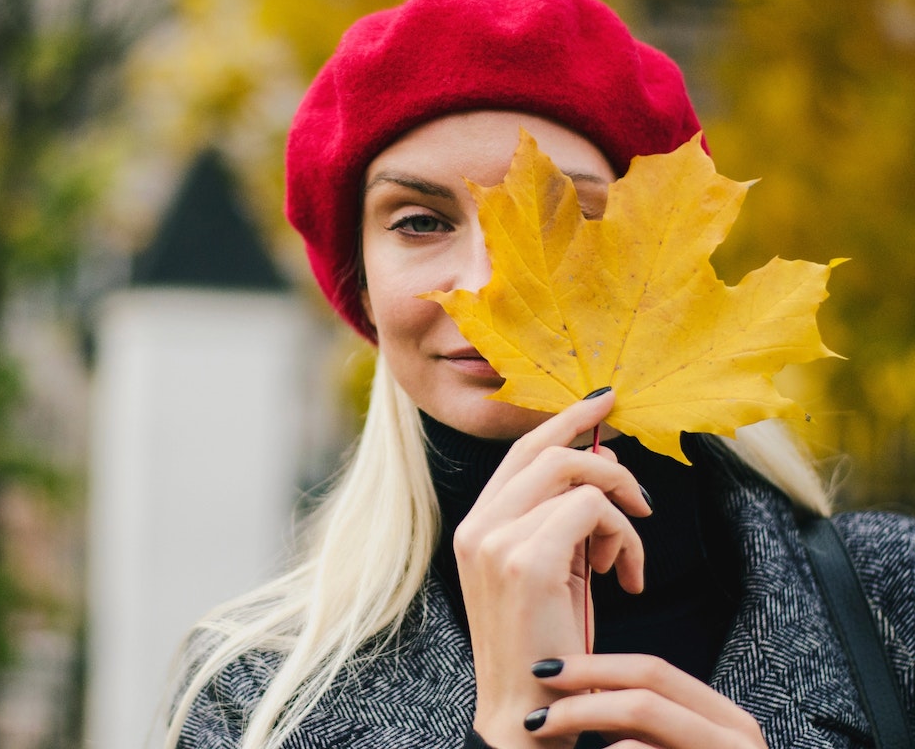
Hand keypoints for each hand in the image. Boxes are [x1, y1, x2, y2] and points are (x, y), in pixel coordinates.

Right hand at [457, 391, 651, 747]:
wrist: (524, 713)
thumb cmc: (542, 649)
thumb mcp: (547, 573)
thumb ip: (558, 521)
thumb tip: (598, 468)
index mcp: (474, 526)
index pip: (519, 450)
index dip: (564, 420)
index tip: (604, 402)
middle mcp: (477, 525)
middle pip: (547, 449)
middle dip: (605, 458)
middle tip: (641, 498)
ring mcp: (496, 540)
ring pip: (575, 474)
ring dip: (618, 511)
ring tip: (624, 558)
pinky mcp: (526, 559)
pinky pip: (591, 509)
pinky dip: (622, 536)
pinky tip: (623, 576)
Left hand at [522, 653, 768, 747]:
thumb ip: (641, 724)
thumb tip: (574, 686)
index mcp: (726, 720)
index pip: (653, 669)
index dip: (593, 665)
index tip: (541, 671)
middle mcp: (738, 738)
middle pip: (645, 692)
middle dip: (580, 698)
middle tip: (533, 719)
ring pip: (644, 720)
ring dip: (584, 724)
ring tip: (543, 739)